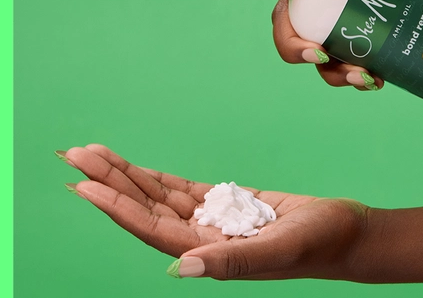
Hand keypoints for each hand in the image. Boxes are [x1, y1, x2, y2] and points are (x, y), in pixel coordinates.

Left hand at [57, 144, 369, 279]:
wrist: (348, 236)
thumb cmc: (320, 245)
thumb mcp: (278, 250)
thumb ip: (230, 261)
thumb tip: (181, 269)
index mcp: (206, 254)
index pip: (149, 228)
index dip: (115, 206)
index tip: (83, 184)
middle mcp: (199, 240)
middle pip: (143, 208)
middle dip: (109, 181)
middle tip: (75, 155)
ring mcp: (208, 222)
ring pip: (156, 196)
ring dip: (125, 175)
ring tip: (92, 152)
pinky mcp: (222, 206)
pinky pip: (178, 190)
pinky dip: (153, 177)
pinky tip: (130, 165)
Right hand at [196, 0, 422, 90]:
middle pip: (283, 14)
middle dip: (289, 42)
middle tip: (316, 55)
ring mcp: (334, 11)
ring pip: (306, 45)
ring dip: (325, 69)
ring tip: (365, 78)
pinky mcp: (353, 34)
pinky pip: (334, 63)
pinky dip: (348, 77)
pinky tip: (375, 80)